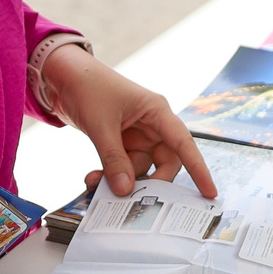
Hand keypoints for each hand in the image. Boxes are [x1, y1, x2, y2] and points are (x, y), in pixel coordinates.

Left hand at [44, 46, 219, 198]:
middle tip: (129, 197)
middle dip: (148, 182)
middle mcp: (152, 125)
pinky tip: (92, 179)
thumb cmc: (88, 87)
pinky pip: (123, 167)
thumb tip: (124, 191)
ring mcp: (137, 135)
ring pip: (140, 169)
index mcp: (157, 112)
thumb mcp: (101, 125)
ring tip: (94, 183)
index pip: (184, 144)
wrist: (63, 76)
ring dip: (120, 180)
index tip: (209, 193)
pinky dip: (110, 175)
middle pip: (164, 163)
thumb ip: (113, 159)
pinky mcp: (121, 142)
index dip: (199, 169)